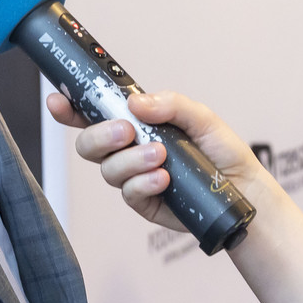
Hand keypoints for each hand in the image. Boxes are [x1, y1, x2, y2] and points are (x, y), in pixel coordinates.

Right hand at [46, 91, 269, 232]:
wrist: (244, 190)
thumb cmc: (222, 152)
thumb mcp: (201, 117)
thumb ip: (169, 105)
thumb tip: (136, 103)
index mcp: (137, 123)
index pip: (94, 113)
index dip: (70, 107)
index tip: (58, 100)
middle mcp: (129, 149)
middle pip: (89, 144)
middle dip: (100, 136)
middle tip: (126, 131)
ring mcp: (134, 177)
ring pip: (107, 170)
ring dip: (130, 160)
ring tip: (160, 157)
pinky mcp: (144, 202)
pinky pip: (128, 193)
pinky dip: (142, 183)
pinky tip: (163, 179)